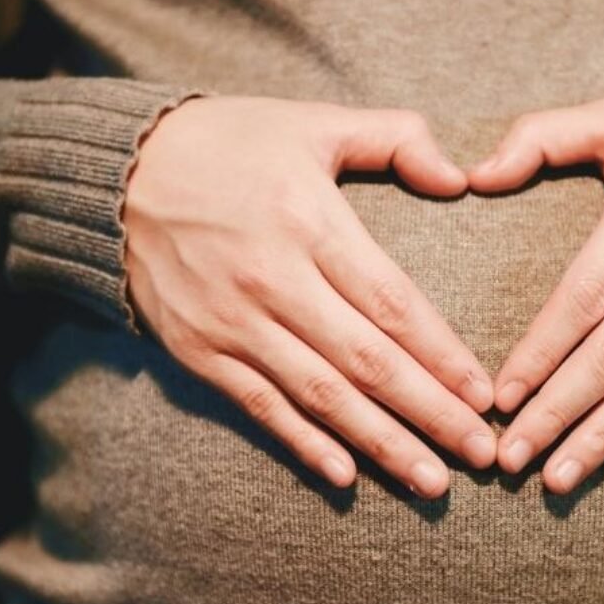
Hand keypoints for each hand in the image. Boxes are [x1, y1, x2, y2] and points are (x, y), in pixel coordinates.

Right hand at [123, 96, 496, 497]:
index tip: (484, 395)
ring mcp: (231, 322)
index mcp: (309, 221)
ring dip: (381, 443)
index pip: (392, 303)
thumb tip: (459, 178)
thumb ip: (394, 138)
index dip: (442, 355)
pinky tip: (346, 476)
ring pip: (320, 396)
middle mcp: (272, 279)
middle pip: (367, 362)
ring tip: (432, 481)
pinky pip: (260, 407)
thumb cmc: (230, 143)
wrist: (119, 171)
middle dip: (431, 413)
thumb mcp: (313, 122)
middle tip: (481, 455)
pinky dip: (303, 443)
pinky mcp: (199, 350)